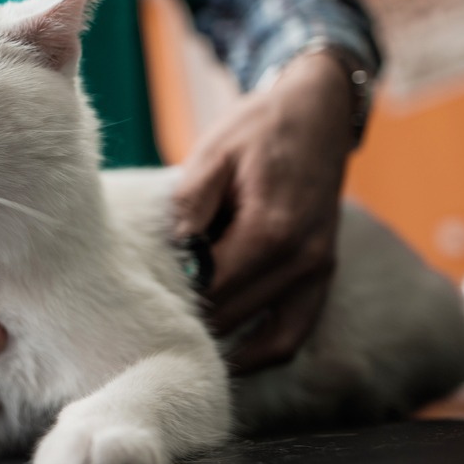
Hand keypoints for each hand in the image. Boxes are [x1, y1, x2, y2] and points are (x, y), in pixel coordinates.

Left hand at [173, 52, 355, 373]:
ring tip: (182, 340)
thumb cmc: (258, 128)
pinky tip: (229, 353)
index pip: (212, 288)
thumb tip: (172, 253)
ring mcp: (319, 270)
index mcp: (271, 228)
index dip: (174, 297)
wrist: (318, 111)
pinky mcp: (323, 273)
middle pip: (235, 315)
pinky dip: (264, 350)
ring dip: (226, 343)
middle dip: (193, 321)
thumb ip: (190, 206)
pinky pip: (296, 332)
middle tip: (149, 321)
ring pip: (269, 337)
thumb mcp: (213, 154)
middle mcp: (303, 258)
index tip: (140, 296)